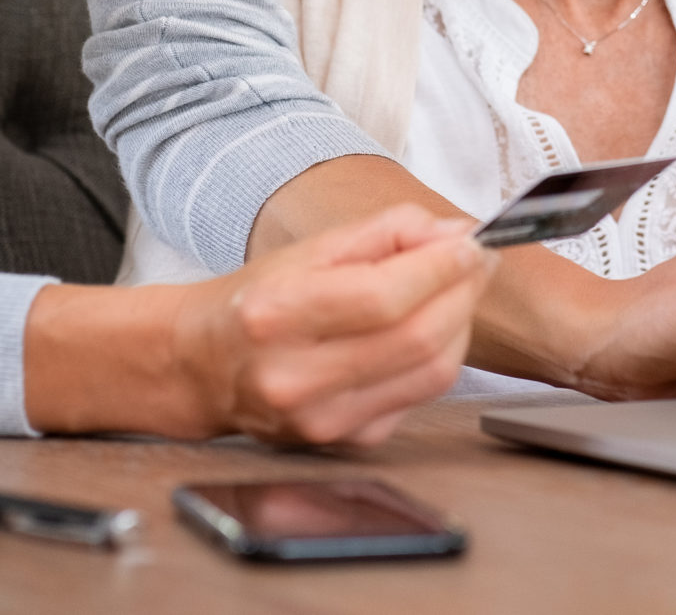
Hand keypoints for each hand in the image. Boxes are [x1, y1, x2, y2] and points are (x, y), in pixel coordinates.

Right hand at [24, 203, 491, 445]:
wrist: (200, 368)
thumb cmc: (255, 300)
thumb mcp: (309, 249)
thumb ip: (384, 233)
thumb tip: (455, 234)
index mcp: (278, 315)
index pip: (386, 296)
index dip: (443, 267)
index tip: (473, 241)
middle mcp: (296, 377)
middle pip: (418, 338)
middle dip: (463, 293)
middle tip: (476, 261)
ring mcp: (320, 419)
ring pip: (431, 374)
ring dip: (460, 326)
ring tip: (455, 292)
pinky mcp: (343, 442)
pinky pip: (418, 399)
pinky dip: (436, 360)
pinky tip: (425, 332)